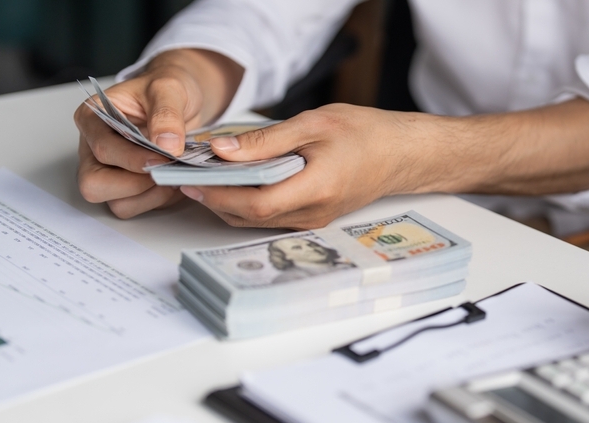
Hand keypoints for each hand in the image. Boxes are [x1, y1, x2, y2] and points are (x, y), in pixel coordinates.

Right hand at [74, 49, 241, 217]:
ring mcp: (109, 171)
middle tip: (167, 171)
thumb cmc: (167, 89)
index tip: (164, 158)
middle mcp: (93, 148)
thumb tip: (166, 144)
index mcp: (93, 118)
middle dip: (134, 185)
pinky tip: (177, 181)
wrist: (183, 97)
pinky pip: (138, 207)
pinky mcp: (128, 187)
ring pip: (117, 203)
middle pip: (94, 185)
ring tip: (176, 176)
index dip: (132, 159)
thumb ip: (166, 114)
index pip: (101, 150)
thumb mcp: (170, 88)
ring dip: (150, 196)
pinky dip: (160, 200)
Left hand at [178, 103, 430, 228]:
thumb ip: (265, 140)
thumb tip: (222, 150)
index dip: (218, 197)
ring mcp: (314, 220)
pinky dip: (247, 202)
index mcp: (316, 189)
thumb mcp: (313, 124)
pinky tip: (236, 181)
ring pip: (257, 221)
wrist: (401, 153)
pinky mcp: (313, 218)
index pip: (256, 204)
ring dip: (228, 203)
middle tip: (186, 177)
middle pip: (250, 218)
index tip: (191, 180)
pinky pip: (271, 217)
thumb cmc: (365, 133)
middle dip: (214, 201)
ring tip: (204, 177)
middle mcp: (313, 214)